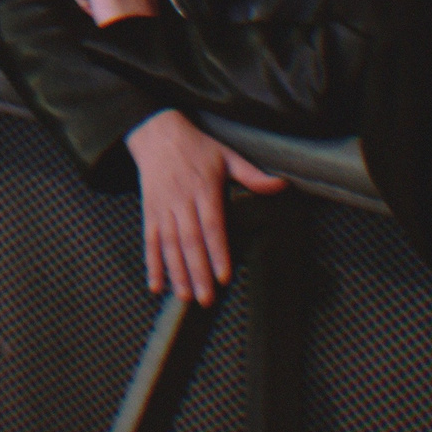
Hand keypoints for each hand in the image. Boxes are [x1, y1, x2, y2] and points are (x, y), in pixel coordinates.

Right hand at [121, 110, 286, 301]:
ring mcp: (163, 208)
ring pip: (169, 245)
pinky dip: (152, 265)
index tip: (224, 275)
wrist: (156, 133)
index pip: (212, 225)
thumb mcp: (226, 155)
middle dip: (198, 272)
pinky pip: (149, 242)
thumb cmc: (196, 147)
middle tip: (206, 299)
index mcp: (204, 188)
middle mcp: (181, 201)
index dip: (217, 251)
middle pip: (190, 241)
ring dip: (176, 273)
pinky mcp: (149, 212)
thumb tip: (282, 184)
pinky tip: (155, 286)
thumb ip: (252, 175)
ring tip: (185, 297)